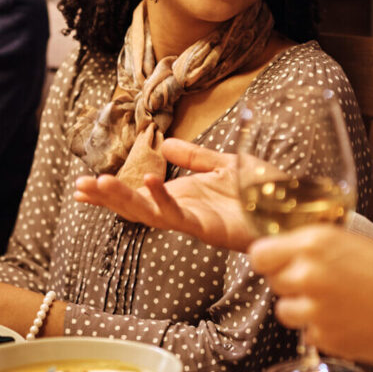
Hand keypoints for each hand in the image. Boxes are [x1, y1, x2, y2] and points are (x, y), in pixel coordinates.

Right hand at [72, 138, 255, 250]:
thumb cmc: (264, 190)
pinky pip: (180, 215)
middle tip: (78, 186)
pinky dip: (163, 198)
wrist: (294, 207)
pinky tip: (148, 181)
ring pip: (150, 214)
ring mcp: (195, 222)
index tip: (81, 185)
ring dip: (124, 199)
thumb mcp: (224, 163)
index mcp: (183, 197)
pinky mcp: (210, 228)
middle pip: (135, 208)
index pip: (138, 196)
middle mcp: (184, 212)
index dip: (111, 192)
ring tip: (99, 183)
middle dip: (107, 198)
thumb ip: (194, 156)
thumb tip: (164, 143)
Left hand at [248, 225, 372, 361]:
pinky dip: (323, 330)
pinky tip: (348, 321)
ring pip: (286, 311)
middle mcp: (308, 275)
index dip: (271, 259)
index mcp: (315, 243)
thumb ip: (320, 248)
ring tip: (334, 304)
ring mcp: (315, 310)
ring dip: (303, 309)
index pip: (260, 254)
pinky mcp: (327, 339)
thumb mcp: (356, 240)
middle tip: (321, 282)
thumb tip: (296, 253)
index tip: (281, 261)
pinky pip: (309, 334)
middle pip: (274, 281)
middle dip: (291, 282)